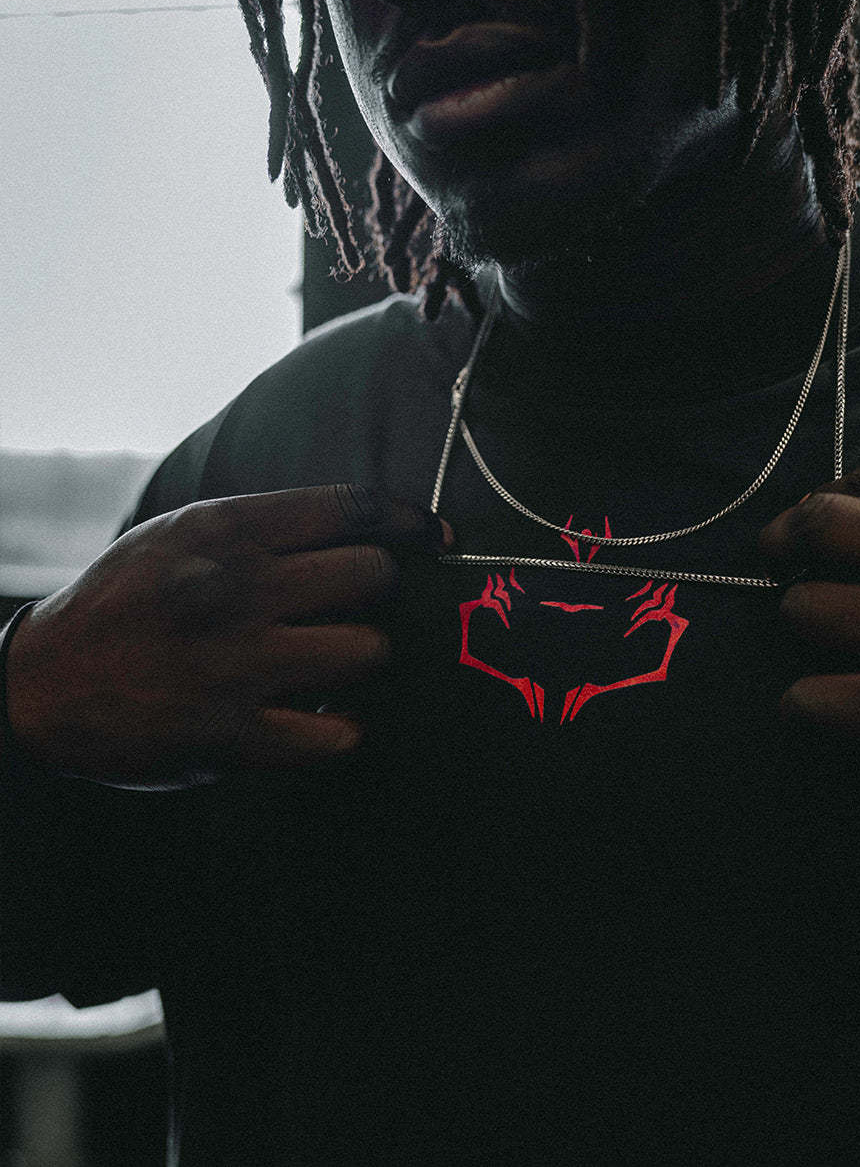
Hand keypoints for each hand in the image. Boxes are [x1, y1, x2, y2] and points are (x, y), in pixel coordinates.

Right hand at [5, 486, 452, 789]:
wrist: (41, 685)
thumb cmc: (124, 602)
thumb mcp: (179, 536)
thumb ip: (260, 529)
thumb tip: (360, 528)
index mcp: (224, 532)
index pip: (349, 507)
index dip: (407, 519)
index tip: (434, 536)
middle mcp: (236, 590)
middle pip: (373, 577)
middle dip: (380, 593)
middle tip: (357, 608)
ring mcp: (236, 664)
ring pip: (369, 651)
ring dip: (363, 659)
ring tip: (337, 664)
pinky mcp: (232, 736)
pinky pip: (336, 735)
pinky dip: (339, 732)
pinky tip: (319, 722)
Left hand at [759, 453, 859, 800]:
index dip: (836, 493)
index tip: (824, 511)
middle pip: (820, 527)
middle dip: (787, 541)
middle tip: (778, 558)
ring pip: (808, 610)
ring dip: (801, 618)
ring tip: (809, 632)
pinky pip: (818, 702)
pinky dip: (805, 703)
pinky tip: (813, 705)